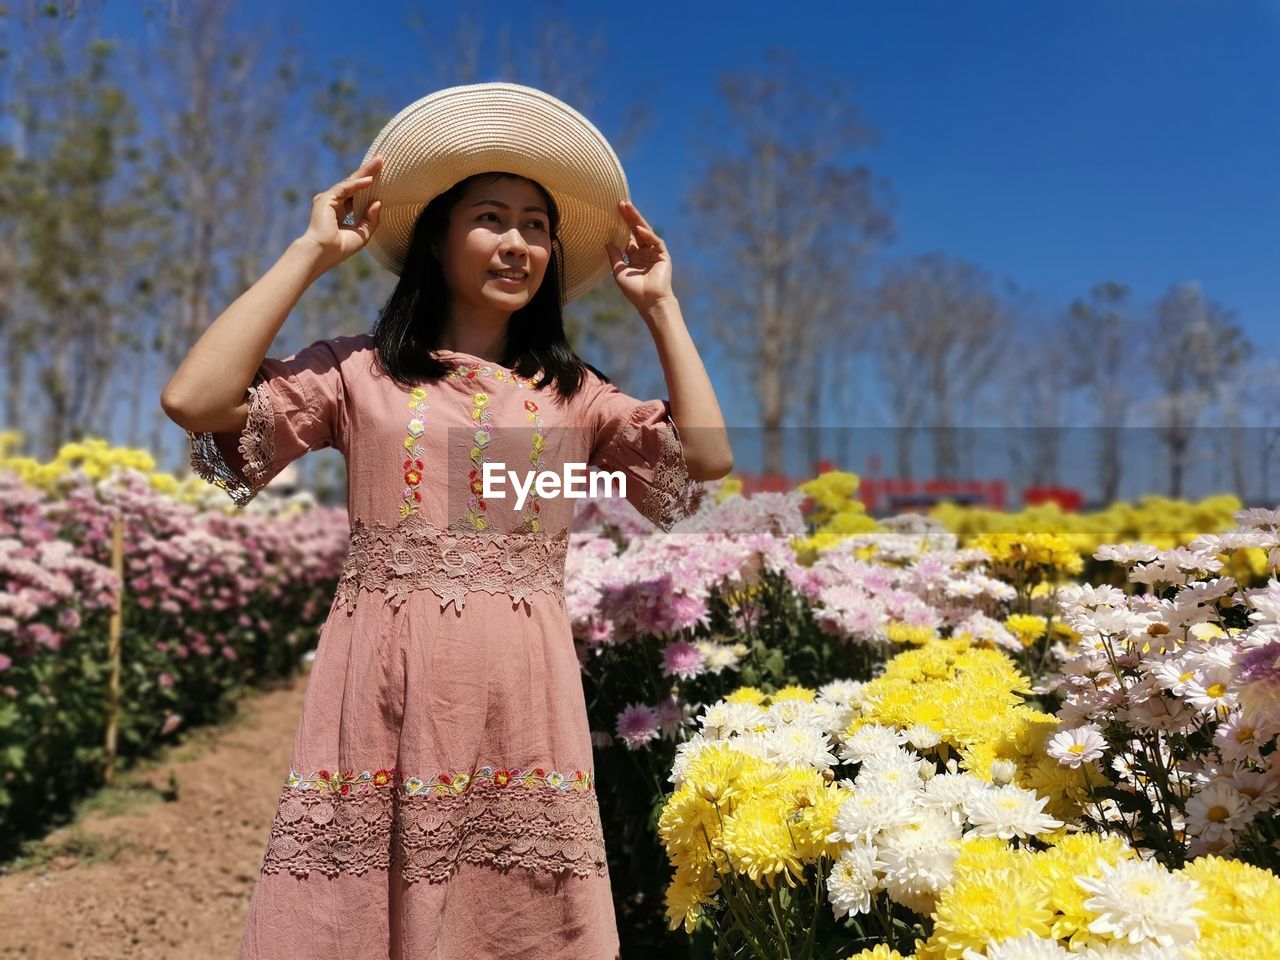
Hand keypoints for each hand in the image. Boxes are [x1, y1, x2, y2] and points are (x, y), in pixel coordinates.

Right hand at [298, 154, 383, 269]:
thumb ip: (371, 219)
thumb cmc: (340, 248)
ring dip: (365, 172)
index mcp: (340, 211)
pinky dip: (358, 184)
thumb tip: (378, 203)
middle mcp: (333, 203)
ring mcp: (328, 199)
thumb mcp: (362, 233)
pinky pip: (345, 188)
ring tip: (379, 162)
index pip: (357, 194)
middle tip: (381, 160)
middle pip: (354, 184)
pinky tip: (370, 180)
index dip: (369, 185)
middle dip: (368, 172)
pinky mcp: (325, 199)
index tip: (382, 175)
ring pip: (350, 182)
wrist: (322, 254)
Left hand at [605, 199, 673, 314]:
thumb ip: (615, 256)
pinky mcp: (663, 255)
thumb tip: (606, 242)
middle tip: (620, 203)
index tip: (612, 212)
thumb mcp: (619, 272)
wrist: (649, 302)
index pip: (627, 236)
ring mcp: (654, 252)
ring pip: (645, 232)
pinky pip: (655, 241)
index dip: (620, 225)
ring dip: (637, 220)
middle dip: (629, 217)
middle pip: (635, 230)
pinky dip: (647, 235)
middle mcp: (644, 252)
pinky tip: (637, 229)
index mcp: (634, 255)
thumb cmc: (634, 291)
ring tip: (627, 207)